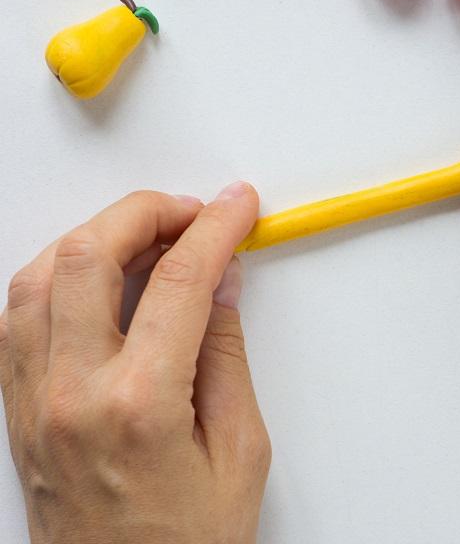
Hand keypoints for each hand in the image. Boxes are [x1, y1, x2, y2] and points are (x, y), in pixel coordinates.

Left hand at [0, 184, 269, 543]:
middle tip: (191, 213)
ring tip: (144, 237)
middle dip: (144, 213)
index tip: (236, 206)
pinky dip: (53, 278)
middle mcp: (71, 395)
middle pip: (87, 257)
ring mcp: (33, 403)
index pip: (177, 280)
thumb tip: (221, 287)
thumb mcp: (240, 450)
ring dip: (91, 238)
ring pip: (34, 278)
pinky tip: (94, 279)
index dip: (214, 228)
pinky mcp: (18, 414)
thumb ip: (227, 356)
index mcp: (139, 404)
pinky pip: (15, 319)